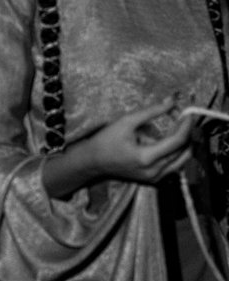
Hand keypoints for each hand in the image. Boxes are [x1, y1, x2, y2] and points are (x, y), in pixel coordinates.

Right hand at [43, 98, 193, 198]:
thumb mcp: (126, 121)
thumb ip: (151, 111)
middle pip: (183, 150)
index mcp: (146, 157)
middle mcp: (153, 171)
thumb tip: (171, 101)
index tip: (187, 112)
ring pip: (182, 160)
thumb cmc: (105, 142)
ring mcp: (154, 178)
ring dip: (183, 143)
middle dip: (186, 132)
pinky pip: (174, 166)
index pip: (178, 141)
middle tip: (181, 117)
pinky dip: (176, 152)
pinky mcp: (153, 180)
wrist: (92, 163)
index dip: (186, 124)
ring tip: (177, 127)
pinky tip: (169, 140)